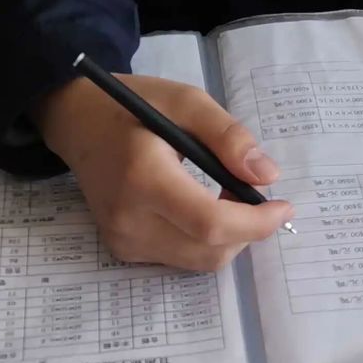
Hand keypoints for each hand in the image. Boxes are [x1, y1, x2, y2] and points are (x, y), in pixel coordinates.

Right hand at [34, 72, 293, 272]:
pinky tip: (202, 205)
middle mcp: (129, 220)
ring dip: (229, 235)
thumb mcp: (186, 101)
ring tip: (226, 191)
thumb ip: (228, 136)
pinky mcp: (122, 251)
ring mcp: (123, 241)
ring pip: (199, 260)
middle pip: (209, 250)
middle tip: (253, 189)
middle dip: (247, 229)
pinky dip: (205, 239)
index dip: (255, 223)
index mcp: (143, 178)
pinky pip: (181, 257)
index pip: (208, 222)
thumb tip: (268, 177)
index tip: (284, 204)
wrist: (77, 121)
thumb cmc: (134, 104)